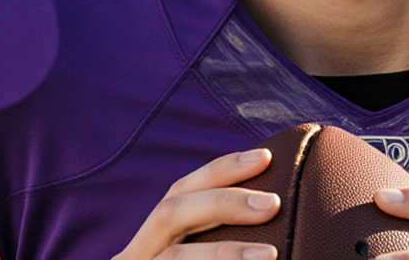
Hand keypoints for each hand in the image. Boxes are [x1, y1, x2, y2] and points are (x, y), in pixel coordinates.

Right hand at [112, 148, 281, 259]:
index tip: (265, 158)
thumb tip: (271, 210)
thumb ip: (213, 235)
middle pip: (170, 212)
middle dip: (223, 202)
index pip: (180, 192)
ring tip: (269, 255)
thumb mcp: (197, 253)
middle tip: (272, 204)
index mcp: (151, 242)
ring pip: (174, 258)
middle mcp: (135, 255)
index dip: (221, 171)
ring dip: (224, 252)